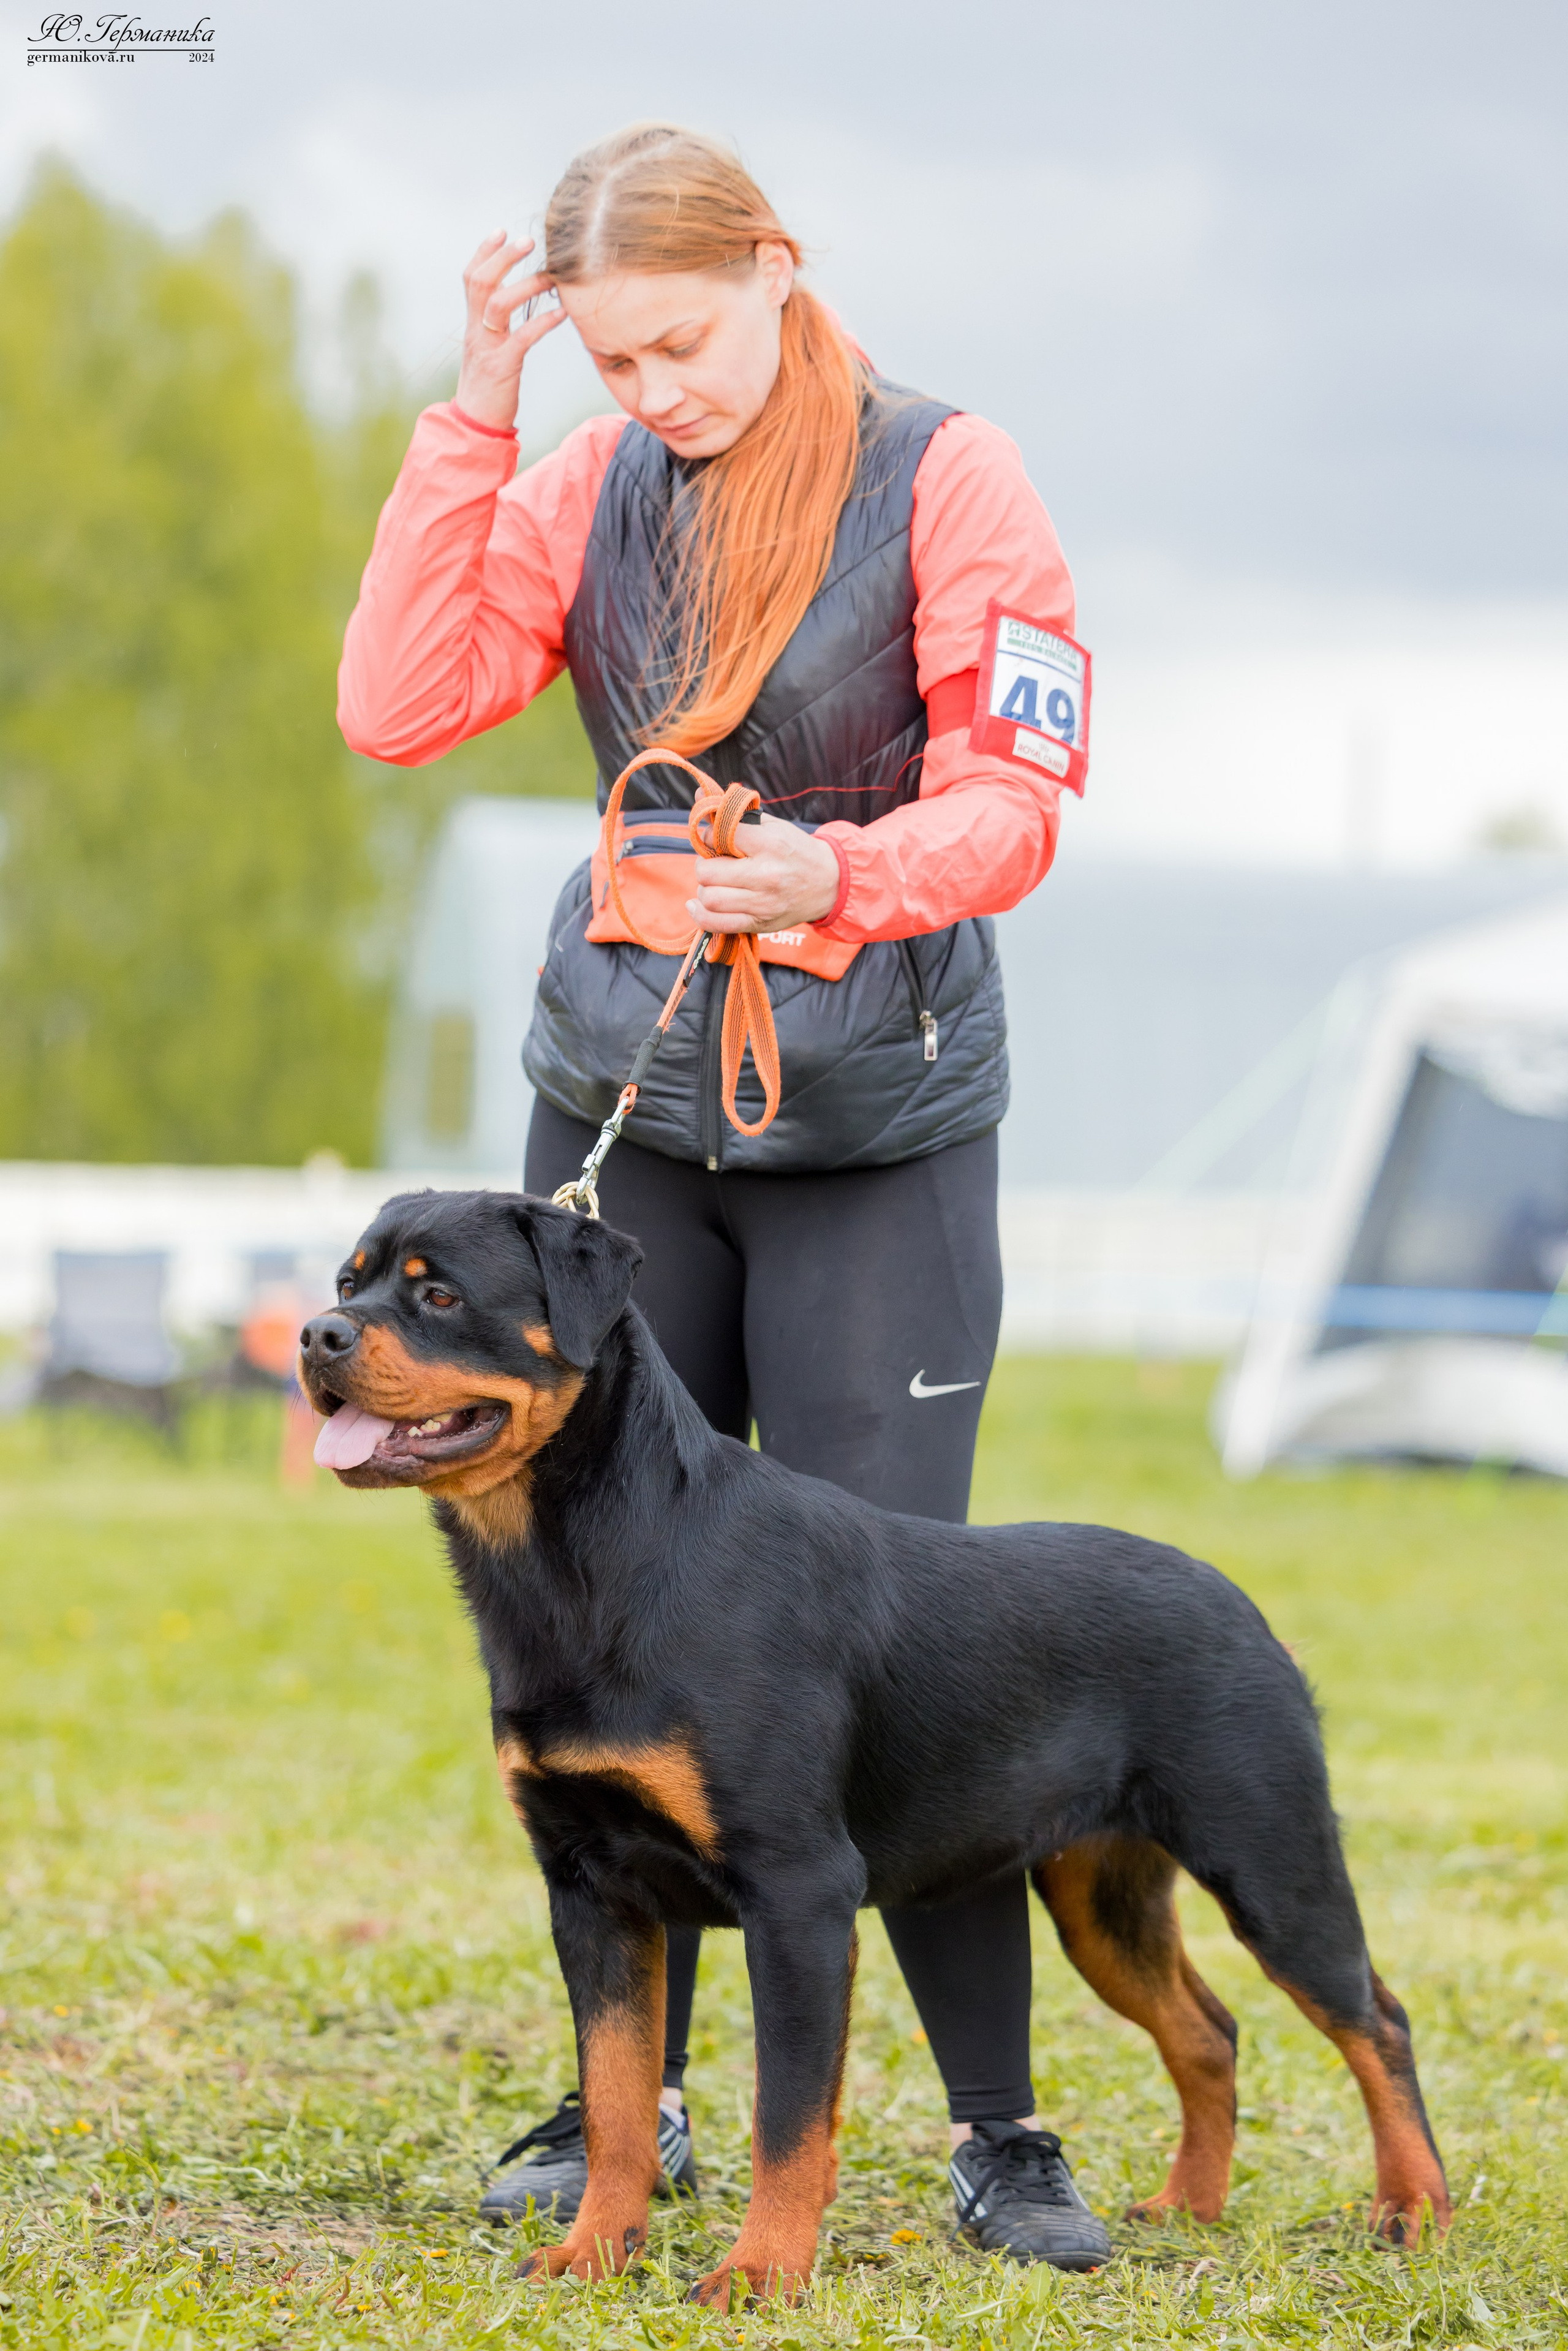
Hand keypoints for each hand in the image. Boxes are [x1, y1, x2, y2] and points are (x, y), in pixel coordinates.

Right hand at [453, 232, 565, 431]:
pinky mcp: (502, 367)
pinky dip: (542, 322)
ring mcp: (487, 348)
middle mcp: (476, 330)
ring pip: (498, 304)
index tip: (501, 231)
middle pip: (480, 281)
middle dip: (502, 257)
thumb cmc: (489, 386)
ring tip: (550, 277)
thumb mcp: (490, 349)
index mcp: (473, 323)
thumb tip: (518, 300)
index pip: (471, 277)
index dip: (484, 252)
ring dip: (525, 286)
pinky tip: (561, 313)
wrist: (476, 424)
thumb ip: (498, 325)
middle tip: (527, 241)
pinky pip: (522, 338)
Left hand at [687, 812, 840, 934]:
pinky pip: (717, 924)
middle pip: (708, 872)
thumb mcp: (772, 825)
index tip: (716, 839)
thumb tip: (698, 796)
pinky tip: (698, 905)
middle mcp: (766, 876)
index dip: (710, 836)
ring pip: (710, 899)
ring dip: (705, 889)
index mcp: (770, 845)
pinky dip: (701, 914)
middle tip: (715, 863)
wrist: (829, 883)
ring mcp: (763, 904)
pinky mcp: (759, 923)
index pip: (720, 837)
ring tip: (716, 883)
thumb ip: (735, 814)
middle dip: (704, 865)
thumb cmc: (795, 850)